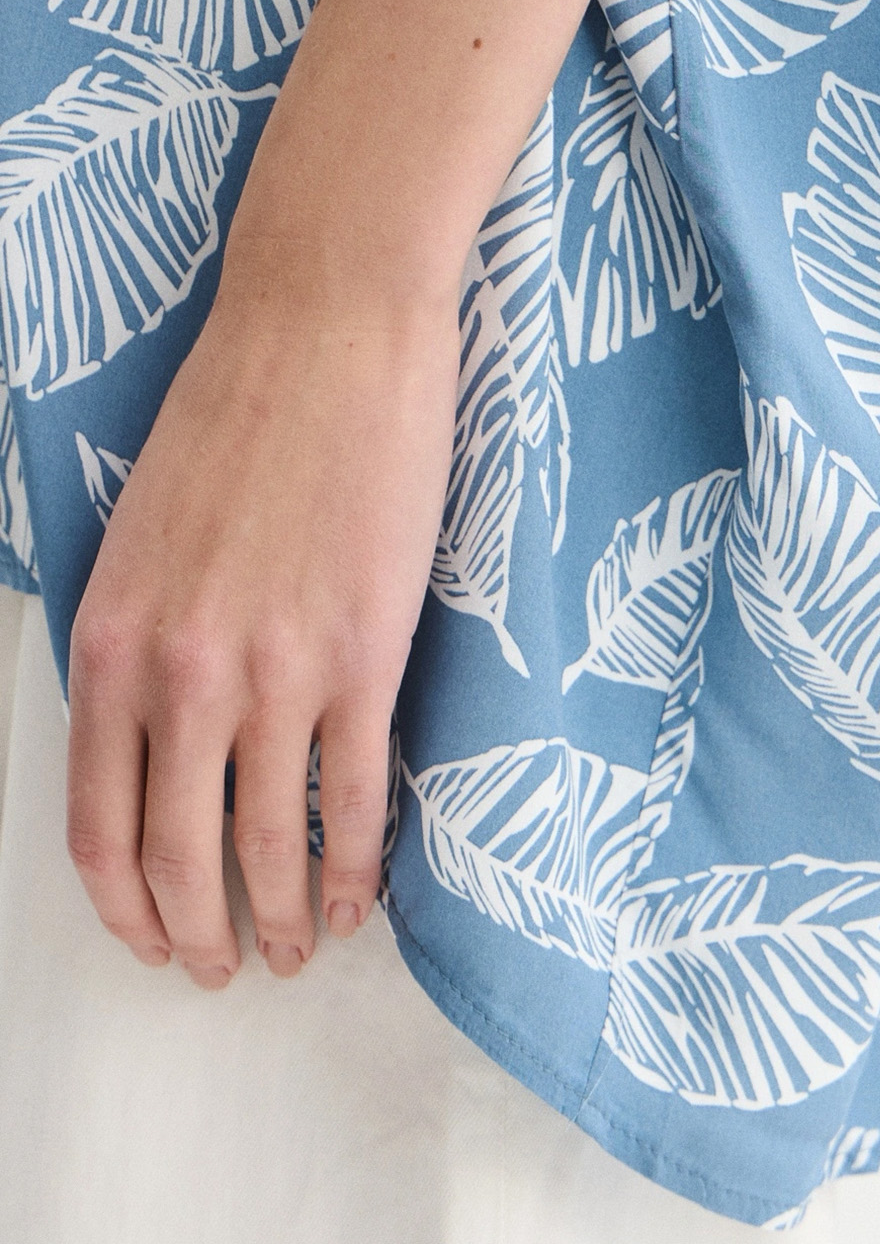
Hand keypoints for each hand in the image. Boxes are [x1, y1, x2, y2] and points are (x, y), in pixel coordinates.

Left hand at [65, 258, 458, 985]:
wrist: (326, 328)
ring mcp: (276, 671)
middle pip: (176, 858)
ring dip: (281, 920)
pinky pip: (356, 797)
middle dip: (197, 935)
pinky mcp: (364, 656)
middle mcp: (179, 674)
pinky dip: (353, 866)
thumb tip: (159, 732)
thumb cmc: (238, 410)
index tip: (150, 935)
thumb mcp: (139, 535)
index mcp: (110, 642)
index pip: (96, 823)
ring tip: (297, 949)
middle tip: (220, 968)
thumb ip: (138, 640)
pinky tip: (360, 896)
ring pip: (267, 845)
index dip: (125, 903)